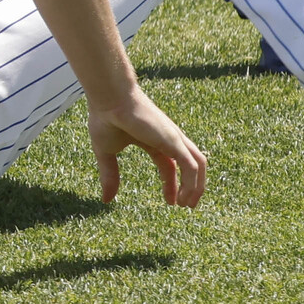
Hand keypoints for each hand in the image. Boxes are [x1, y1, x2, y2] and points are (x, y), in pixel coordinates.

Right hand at [90, 87, 206, 206]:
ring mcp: (174, 138)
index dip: (172, 185)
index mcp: (154, 139)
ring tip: (188, 204)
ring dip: (197, 186)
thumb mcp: (105, 152)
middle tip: (186, 205)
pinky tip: (183, 197)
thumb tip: (105, 200)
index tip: (171, 202)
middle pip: (190, 165)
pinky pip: (192, 166)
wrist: (109, 98)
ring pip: (198, 164)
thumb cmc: (105, 118)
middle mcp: (169, 138)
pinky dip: (193, 183)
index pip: (171, 165)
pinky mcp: (174, 140)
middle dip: (192, 187)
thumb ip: (109, 175)